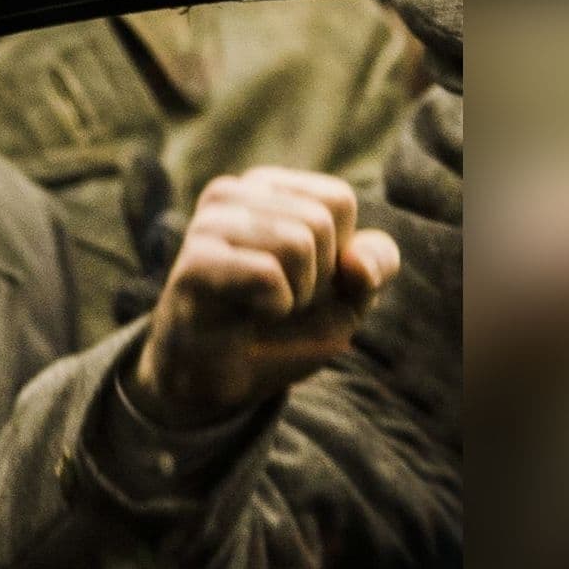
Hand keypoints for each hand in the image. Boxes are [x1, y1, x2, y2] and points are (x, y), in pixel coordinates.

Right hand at [131, 167, 402, 424]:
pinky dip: (276, 307)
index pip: (337, 200)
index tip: (304, 280)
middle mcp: (230, 195)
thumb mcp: (351, 293)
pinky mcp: (193, 265)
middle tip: (281, 302)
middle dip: (317, 277)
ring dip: (298, 295)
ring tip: (264, 310)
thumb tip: (355, 262)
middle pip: (319, 221)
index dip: (338, 253)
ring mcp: (206, 226)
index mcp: (264, 187)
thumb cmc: (286, 327)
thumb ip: (376, 264)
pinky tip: (248, 318)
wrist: (225, 381)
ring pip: (297, 242)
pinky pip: (268, 274)